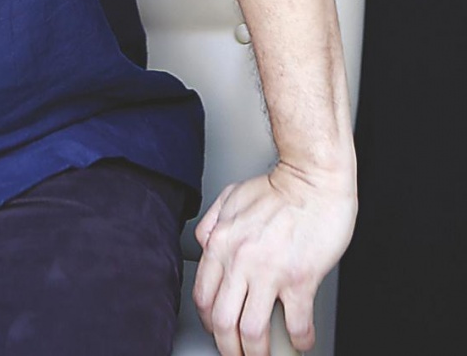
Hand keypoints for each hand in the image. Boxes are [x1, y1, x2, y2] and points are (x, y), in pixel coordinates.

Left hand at [192, 161, 356, 355]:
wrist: (313, 179)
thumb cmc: (278, 188)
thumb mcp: (231, 196)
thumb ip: (213, 222)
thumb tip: (204, 245)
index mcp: (221, 242)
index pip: (204, 295)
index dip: (210, 322)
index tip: (220, 332)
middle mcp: (240, 259)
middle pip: (223, 320)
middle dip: (229, 347)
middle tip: (238, 355)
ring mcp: (269, 272)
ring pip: (251, 331)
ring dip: (257, 353)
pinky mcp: (300, 279)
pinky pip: (296, 325)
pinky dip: (299, 341)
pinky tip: (302, 342)